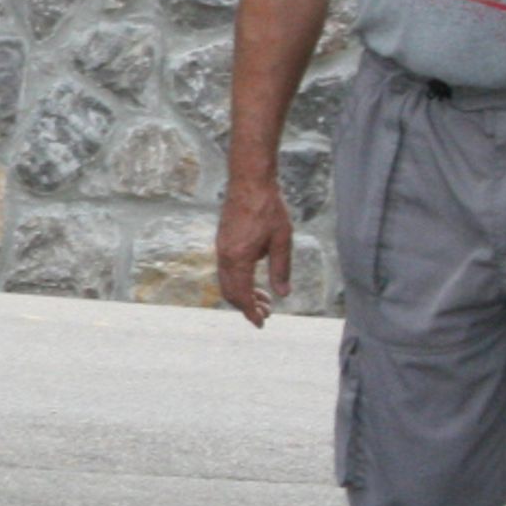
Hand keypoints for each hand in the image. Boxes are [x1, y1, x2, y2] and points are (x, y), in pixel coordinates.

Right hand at [216, 173, 292, 325]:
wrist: (249, 182)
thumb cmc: (268, 208)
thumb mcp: (281, 240)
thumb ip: (281, 269)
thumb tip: (283, 294)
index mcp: (239, 258)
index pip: (242, 294)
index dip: (251, 312)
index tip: (261, 323)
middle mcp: (225, 256)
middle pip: (230, 292)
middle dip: (246, 307)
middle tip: (266, 314)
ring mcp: (222, 248)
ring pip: (226, 282)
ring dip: (243, 294)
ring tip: (264, 299)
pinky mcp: (223, 242)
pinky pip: (226, 270)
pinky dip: (239, 282)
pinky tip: (254, 279)